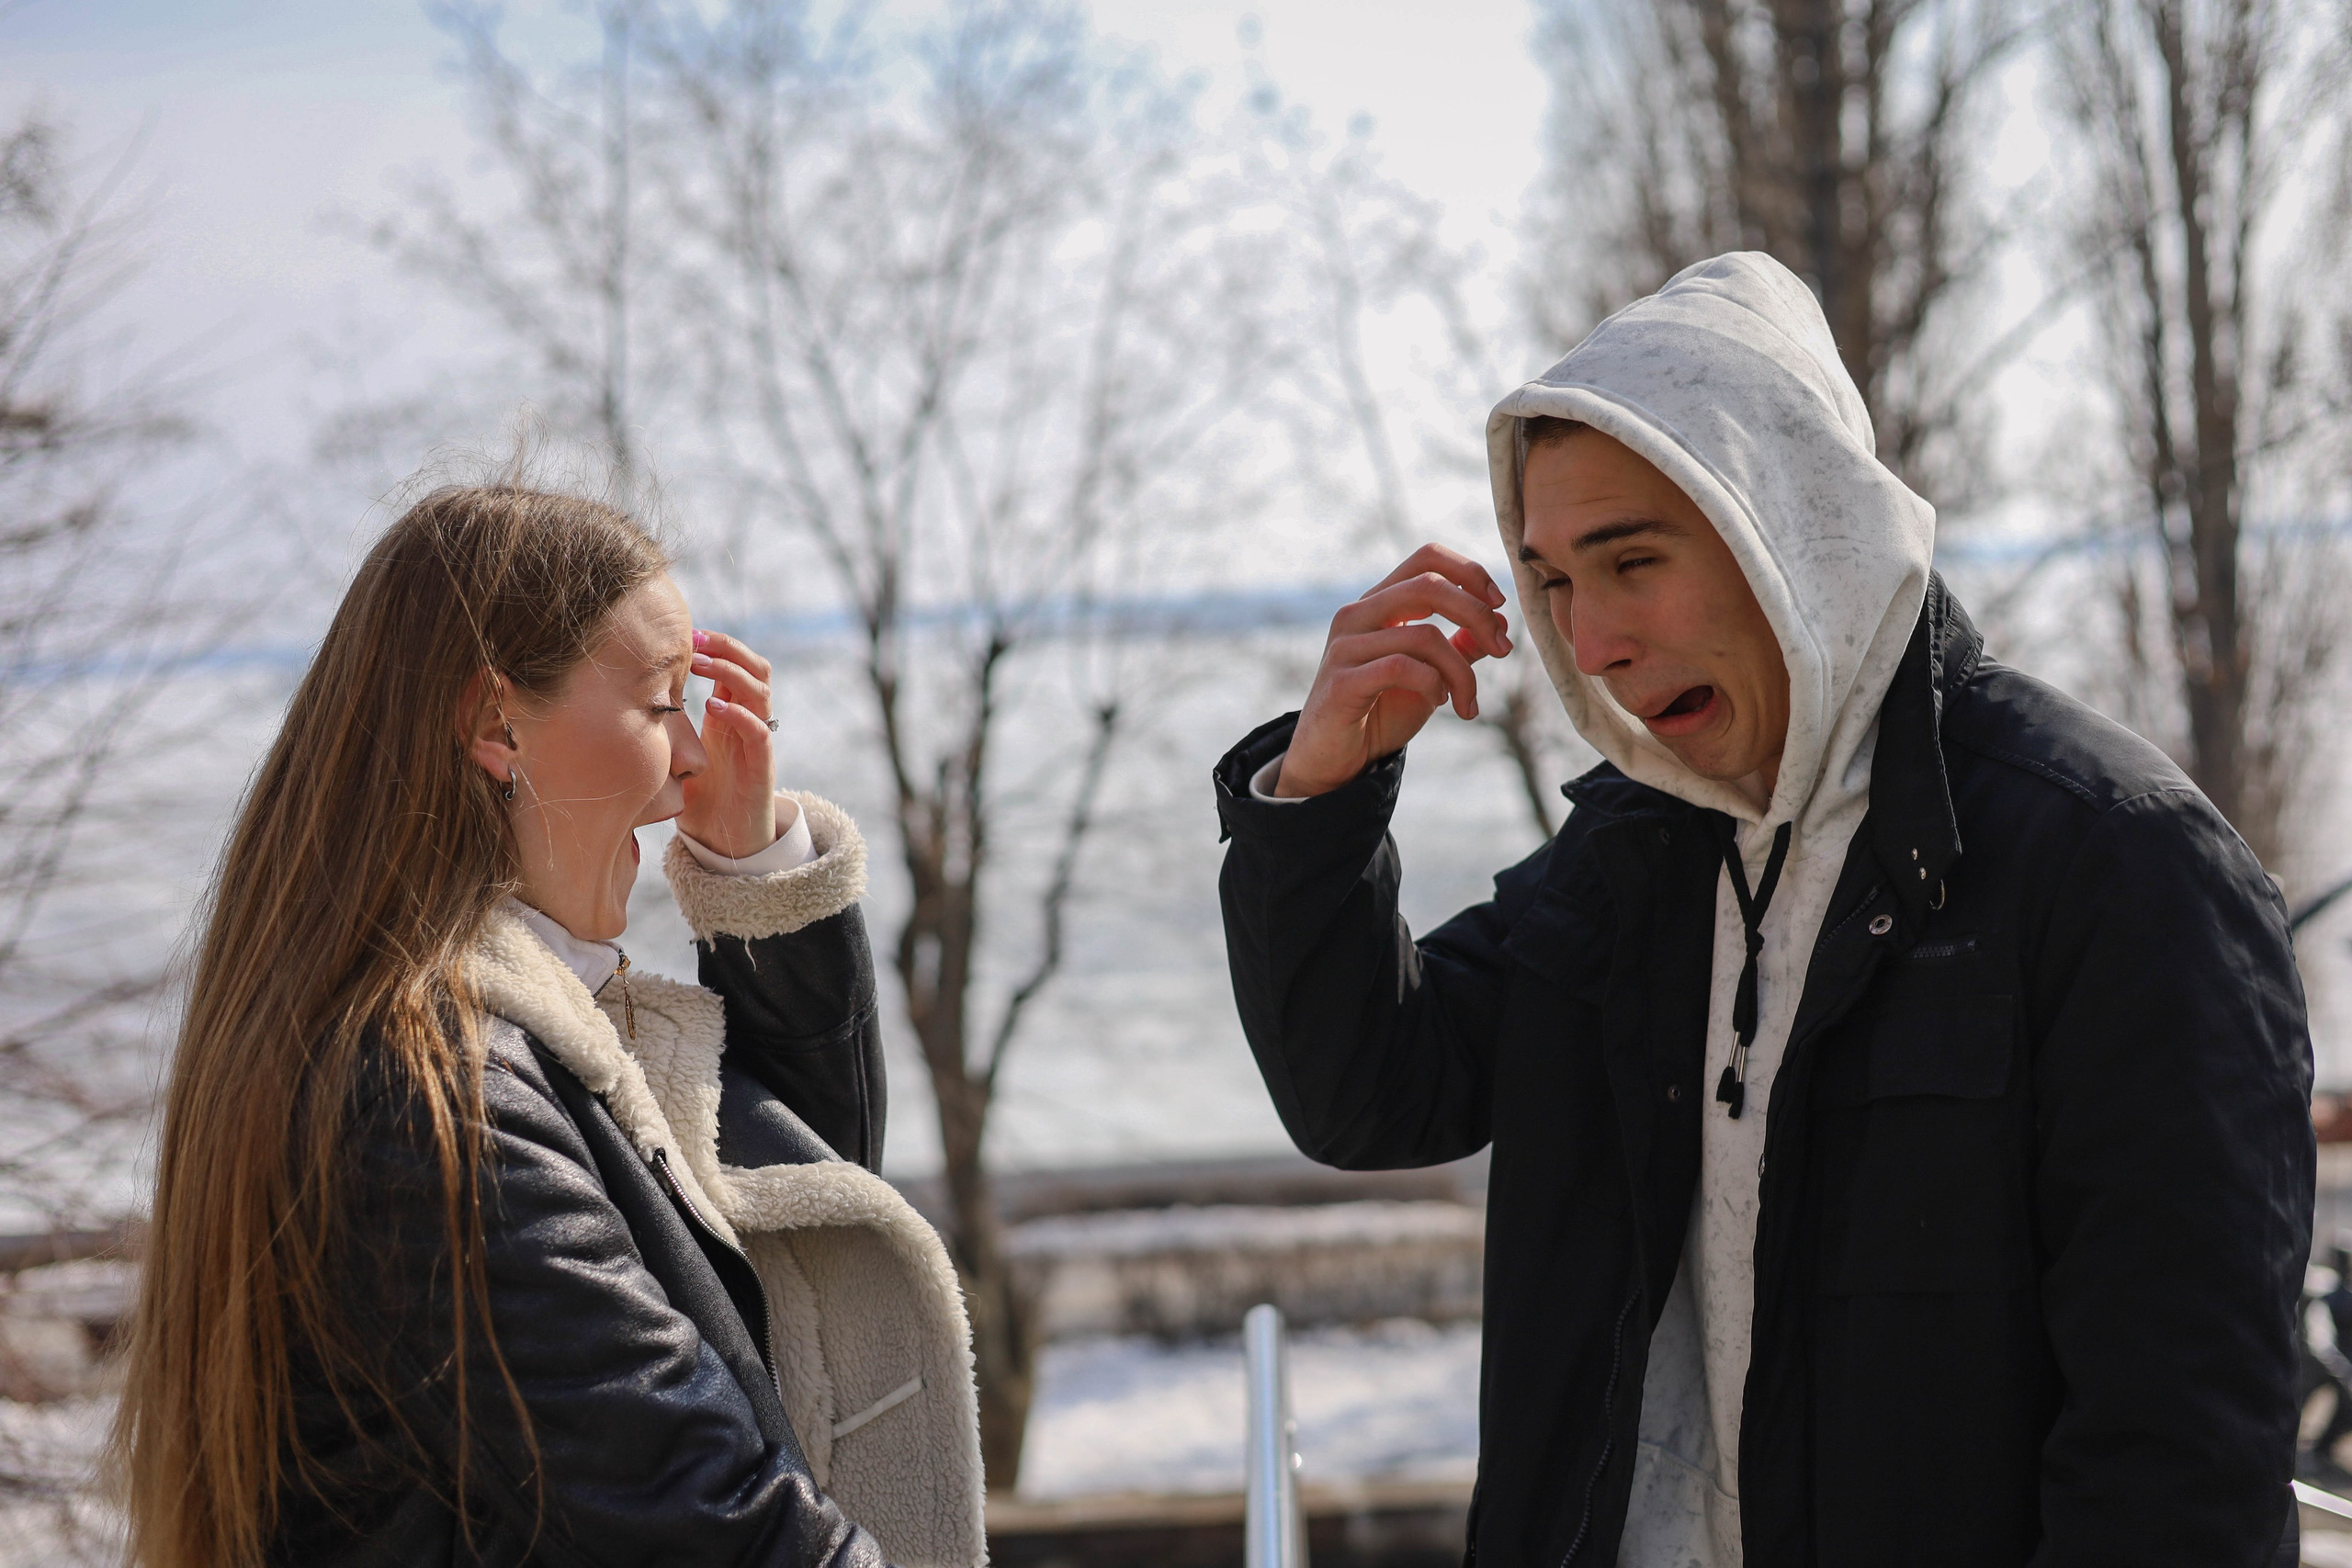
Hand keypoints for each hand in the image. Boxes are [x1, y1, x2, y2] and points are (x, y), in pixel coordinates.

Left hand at [677, 628, 778, 858]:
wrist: (727, 844)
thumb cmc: (701, 799)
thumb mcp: (679, 754)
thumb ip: (665, 728)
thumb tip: (621, 701)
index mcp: (732, 715)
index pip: (735, 666)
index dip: (716, 645)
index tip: (686, 633)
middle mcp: (749, 722)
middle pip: (756, 668)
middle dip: (727, 648)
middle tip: (695, 639)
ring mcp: (758, 743)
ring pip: (761, 692)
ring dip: (731, 671)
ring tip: (701, 664)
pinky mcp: (762, 768)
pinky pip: (760, 732)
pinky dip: (740, 714)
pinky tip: (714, 706)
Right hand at [1275, 544, 1512, 798]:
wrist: (1334, 761)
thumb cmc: (1379, 714)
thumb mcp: (1430, 676)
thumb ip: (1458, 648)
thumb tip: (1501, 622)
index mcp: (1377, 604)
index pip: (1426, 558)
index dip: (1469, 572)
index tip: (1499, 604)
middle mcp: (1357, 614)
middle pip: (1429, 584)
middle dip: (1477, 615)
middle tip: (1503, 649)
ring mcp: (1346, 645)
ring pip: (1425, 635)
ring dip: (1461, 672)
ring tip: (1468, 701)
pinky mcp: (1342, 681)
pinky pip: (1403, 668)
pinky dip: (1434, 685)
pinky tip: (1439, 703)